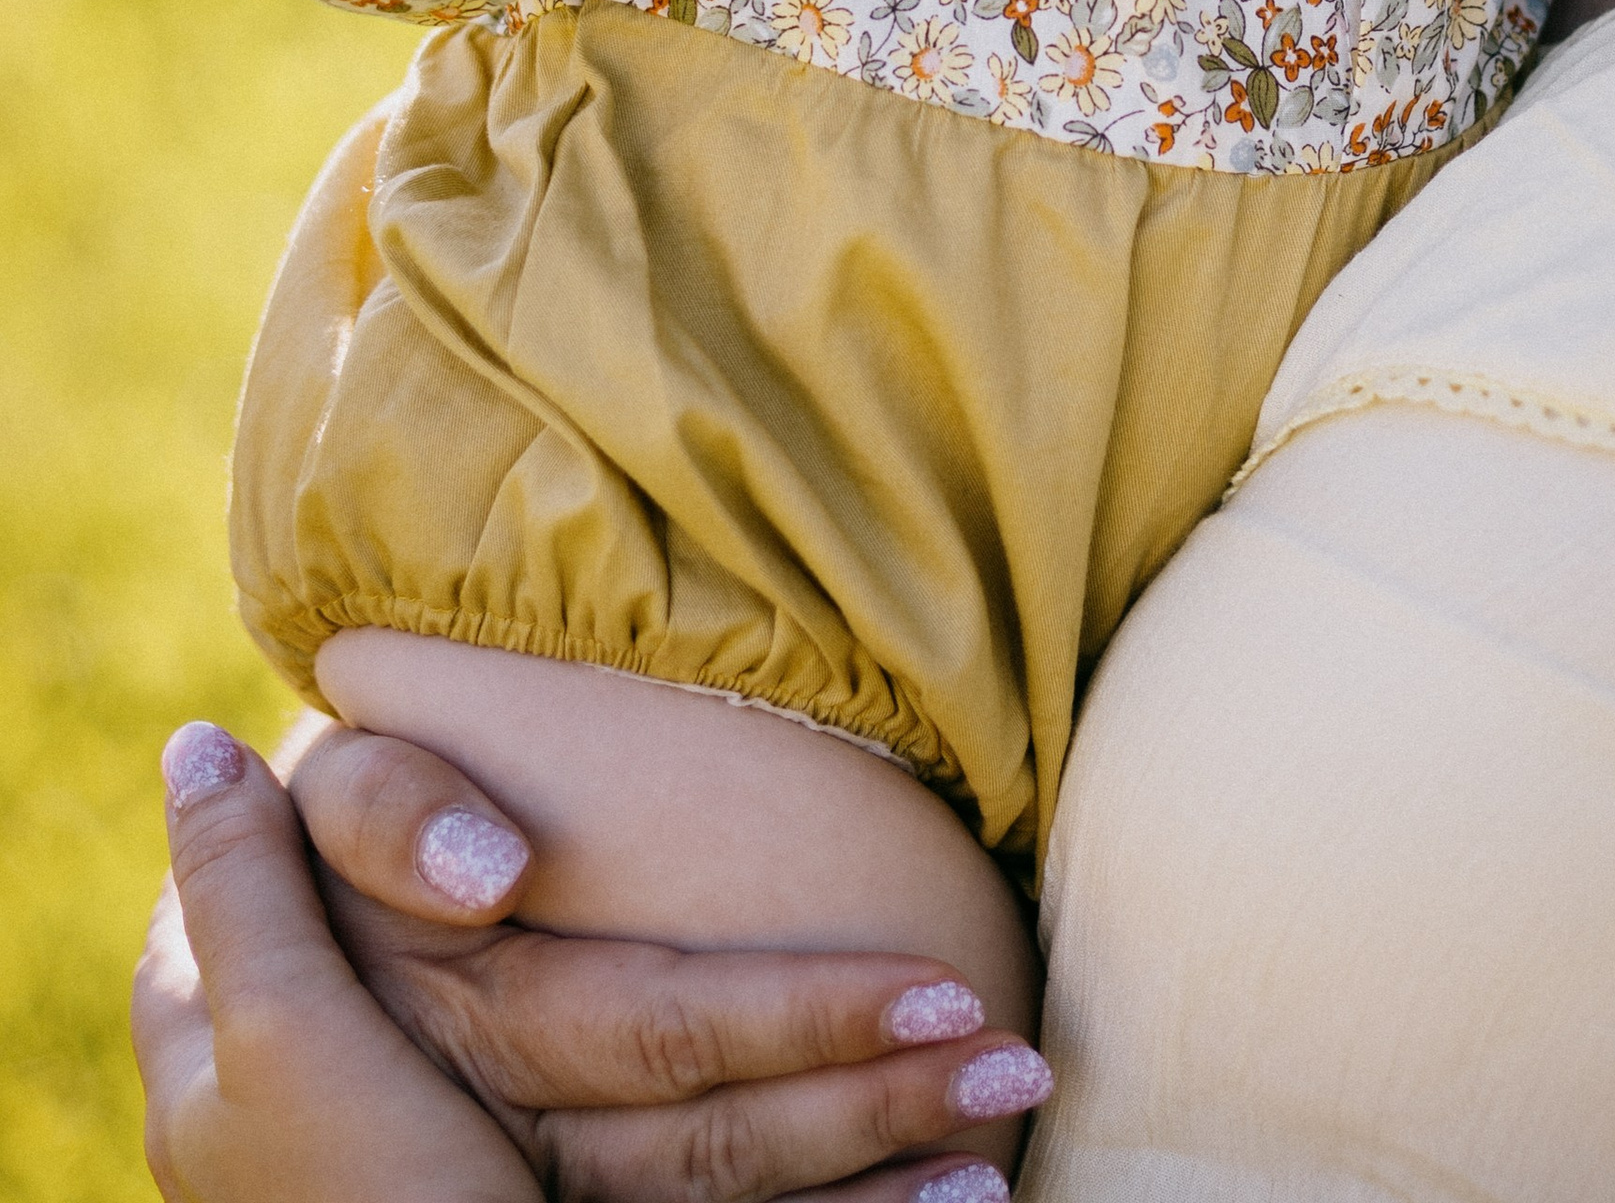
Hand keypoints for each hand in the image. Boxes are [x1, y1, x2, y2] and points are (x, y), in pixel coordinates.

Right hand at [137, 717, 1044, 1202]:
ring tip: (1000, 1166)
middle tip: (1020, 1070)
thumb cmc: (297, 867)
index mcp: (466, 1025)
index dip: (798, 1017)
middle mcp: (500, 1135)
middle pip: (705, 1144)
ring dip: (860, 1193)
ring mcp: (523, 1192)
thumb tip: (494, 864)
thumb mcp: (322, 812)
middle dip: (869, 1107)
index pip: (653, 1028)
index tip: (943, 989)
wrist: (231, 985)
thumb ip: (387, 815)